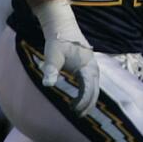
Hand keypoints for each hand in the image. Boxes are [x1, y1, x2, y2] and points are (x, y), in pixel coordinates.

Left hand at [34, 0, 99, 116]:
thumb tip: (47, 84)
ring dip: (88, 101)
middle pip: (95, 92)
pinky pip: (91, 84)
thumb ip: (51, 69)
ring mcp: (92, 68)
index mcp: (87, 67)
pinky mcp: (88, 67)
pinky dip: (87, 93)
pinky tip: (79, 99)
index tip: (73, 110)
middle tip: (77, 116)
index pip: (89, 90)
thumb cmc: (57, 40)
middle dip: (87, 105)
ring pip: (94, 89)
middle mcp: (93, 69)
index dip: (83, 102)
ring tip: (78, 111)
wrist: (62, 26)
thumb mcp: (52, 55)